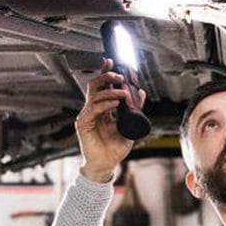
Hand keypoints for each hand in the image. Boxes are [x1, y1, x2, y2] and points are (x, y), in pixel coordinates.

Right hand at [75, 58, 146, 182]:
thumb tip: (142, 92)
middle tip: (119, 76)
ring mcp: (87, 115)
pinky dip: (104, 105)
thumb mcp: (130, 125)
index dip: (105, 72)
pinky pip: (93, 109)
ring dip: (110, 91)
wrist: (107, 164)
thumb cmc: (115, 147)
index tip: (111, 61)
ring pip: (95, 95)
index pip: (102, 85)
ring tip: (123, 93)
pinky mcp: (83, 124)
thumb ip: (135, 109)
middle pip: (95, 85)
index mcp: (103, 107)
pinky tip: (116, 104)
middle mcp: (93, 109)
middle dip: (106, 77)